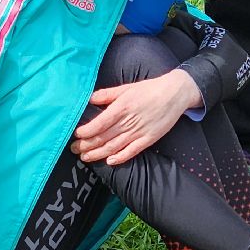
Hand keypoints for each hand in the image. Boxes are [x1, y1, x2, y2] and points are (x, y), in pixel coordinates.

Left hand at [71, 70, 201, 165]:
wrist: (175, 94)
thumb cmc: (149, 89)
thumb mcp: (126, 88)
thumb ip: (107, 94)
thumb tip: (89, 99)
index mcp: (122, 107)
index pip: (99, 123)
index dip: (86, 131)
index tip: (76, 135)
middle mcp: (129, 121)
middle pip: (103, 137)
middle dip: (87, 145)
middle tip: (74, 150)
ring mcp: (139, 132)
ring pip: (114, 147)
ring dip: (98, 153)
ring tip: (85, 157)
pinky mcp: (149, 139)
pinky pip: (132, 151)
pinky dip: (120, 158)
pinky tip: (109, 161)